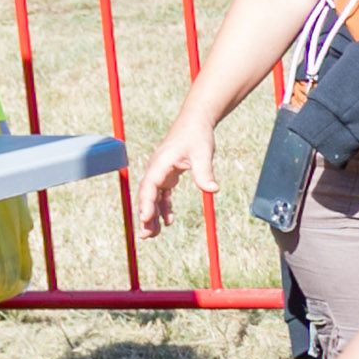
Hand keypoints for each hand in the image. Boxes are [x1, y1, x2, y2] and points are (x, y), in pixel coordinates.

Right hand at [137, 116, 218, 235]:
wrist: (196, 122)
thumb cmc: (197, 136)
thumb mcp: (203, 154)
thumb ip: (205, 172)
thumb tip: (213, 189)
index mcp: (160, 163)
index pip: (149, 187)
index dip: (146, 203)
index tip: (145, 218)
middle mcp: (156, 169)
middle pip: (146, 196)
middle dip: (145, 216)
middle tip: (145, 236)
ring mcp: (161, 172)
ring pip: (153, 197)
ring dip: (152, 215)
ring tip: (153, 234)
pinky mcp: (168, 174)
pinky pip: (163, 194)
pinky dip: (164, 207)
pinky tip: (168, 221)